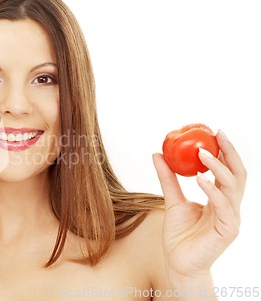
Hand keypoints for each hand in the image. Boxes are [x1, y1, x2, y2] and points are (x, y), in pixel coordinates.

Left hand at [152, 130, 245, 279]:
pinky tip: (200, 179)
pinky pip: (223, 206)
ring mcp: (231, 218)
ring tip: (201, 153)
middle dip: (229, 151)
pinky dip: (212, 190)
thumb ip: (168, 178)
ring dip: (218, 167)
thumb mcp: (172, 200)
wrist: (178, 263)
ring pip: (233, 186)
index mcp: (220, 198)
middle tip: (217, 133)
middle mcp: (230, 206)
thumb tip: (157, 153)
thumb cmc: (179, 235)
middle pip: (238, 173)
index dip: (224, 150)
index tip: (213, 131)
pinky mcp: (228, 230)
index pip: (228, 169)